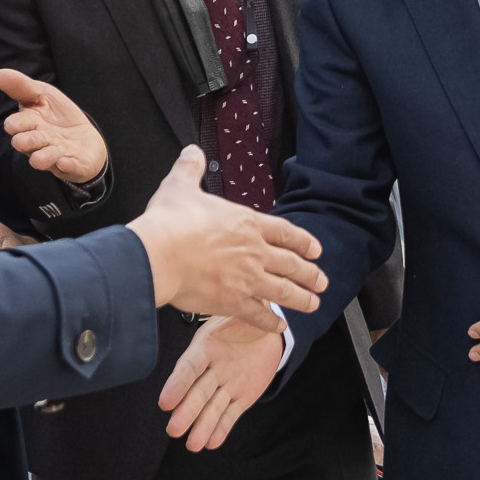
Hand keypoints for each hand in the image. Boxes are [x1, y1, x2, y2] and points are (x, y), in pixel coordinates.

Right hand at [0, 70, 106, 184]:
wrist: (85, 140)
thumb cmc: (58, 116)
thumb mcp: (42, 95)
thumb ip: (21, 86)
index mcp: (31, 124)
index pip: (20, 124)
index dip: (17, 124)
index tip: (12, 125)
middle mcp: (41, 142)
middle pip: (31, 142)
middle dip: (26, 142)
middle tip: (20, 142)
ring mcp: (58, 155)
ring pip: (47, 157)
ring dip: (43, 157)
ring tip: (39, 159)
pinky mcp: (75, 165)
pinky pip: (71, 167)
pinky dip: (68, 165)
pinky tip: (66, 162)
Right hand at [128, 148, 326, 320]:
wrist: (158, 254)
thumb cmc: (169, 223)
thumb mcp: (181, 186)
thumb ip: (190, 169)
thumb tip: (192, 153)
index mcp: (246, 223)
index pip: (285, 232)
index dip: (303, 242)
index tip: (315, 250)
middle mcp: (253, 251)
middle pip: (292, 264)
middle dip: (310, 274)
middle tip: (321, 281)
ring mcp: (246, 278)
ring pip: (283, 291)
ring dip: (302, 299)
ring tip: (313, 304)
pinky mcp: (232, 302)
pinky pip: (258, 315)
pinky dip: (271, 322)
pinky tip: (278, 326)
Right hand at [158, 314, 286, 450]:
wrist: (264, 333)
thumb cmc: (245, 319)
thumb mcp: (239, 311)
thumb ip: (236, 311)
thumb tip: (244, 297)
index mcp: (206, 347)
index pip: (189, 367)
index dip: (178, 384)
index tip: (165, 402)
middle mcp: (212, 369)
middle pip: (197, 392)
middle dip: (187, 411)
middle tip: (174, 430)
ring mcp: (225, 384)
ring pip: (212, 407)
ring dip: (202, 425)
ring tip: (193, 445)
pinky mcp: (241, 397)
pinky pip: (231, 414)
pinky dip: (222, 428)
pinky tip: (212, 442)